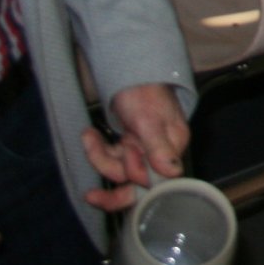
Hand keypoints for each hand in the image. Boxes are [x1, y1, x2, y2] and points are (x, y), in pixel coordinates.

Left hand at [81, 83, 189, 212]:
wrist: (130, 67)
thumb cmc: (143, 91)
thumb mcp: (149, 119)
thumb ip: (159, 147)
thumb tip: (174, 172)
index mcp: (172, 147)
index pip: (158, 179)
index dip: (135, 176)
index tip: (119, 163)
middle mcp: (160, 153)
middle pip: (137, 181)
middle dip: (113, 186)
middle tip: (90, 197)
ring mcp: (143, 149)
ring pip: (119, 170)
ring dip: (99, 156)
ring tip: (89, 135)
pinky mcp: (129, 144)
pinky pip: (112, 158)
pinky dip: (98, 150)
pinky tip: (90, 134)